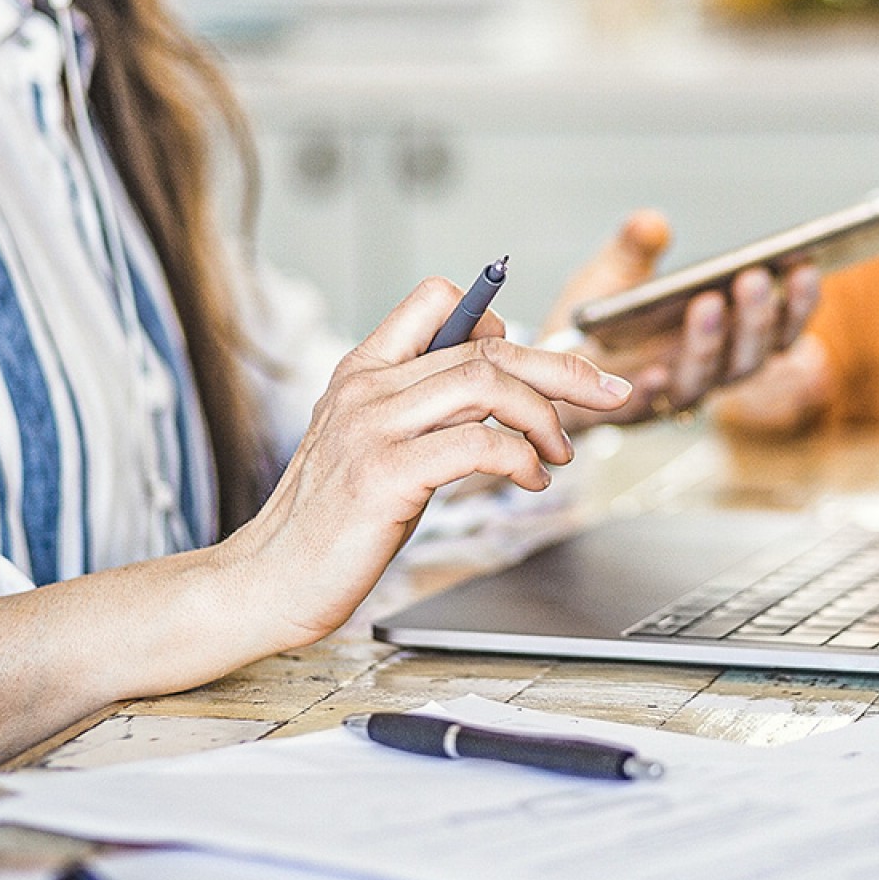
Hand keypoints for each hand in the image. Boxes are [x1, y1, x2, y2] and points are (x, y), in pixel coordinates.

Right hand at [224, 277, 632, 649]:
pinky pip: (477, 443)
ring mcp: (372, 429)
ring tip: (558, 453)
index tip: (537, 362)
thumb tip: (498, 387)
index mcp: (363, 369)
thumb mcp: (373, 443)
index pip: (437, 299)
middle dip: (562, 367)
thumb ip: (423, 407)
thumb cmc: (331, 519)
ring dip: (545, 416)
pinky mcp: (384, 475)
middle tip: (608, 392)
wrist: (270, 579)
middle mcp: (367, 388)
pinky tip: (530, 481)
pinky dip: (521, 459)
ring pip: (487, 383)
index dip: (499, 320)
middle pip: (486, 346)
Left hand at [543, 211, 819, 428]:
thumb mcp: (617, 271)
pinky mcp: (627, 414)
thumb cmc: (601, 321)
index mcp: (724, 337)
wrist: (550, 366)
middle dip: (756, 318)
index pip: (777, 327)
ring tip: (707, 304)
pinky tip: (654, 371)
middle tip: (754, 278)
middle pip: (749, 355)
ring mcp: (670, 394)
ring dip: (710, 345)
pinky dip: (653, 392)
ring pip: (705, 379)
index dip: (797, 302)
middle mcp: (708, 371)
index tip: (805, 265)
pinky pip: (644, 409)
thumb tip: (650, 222)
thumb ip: (635, 246)